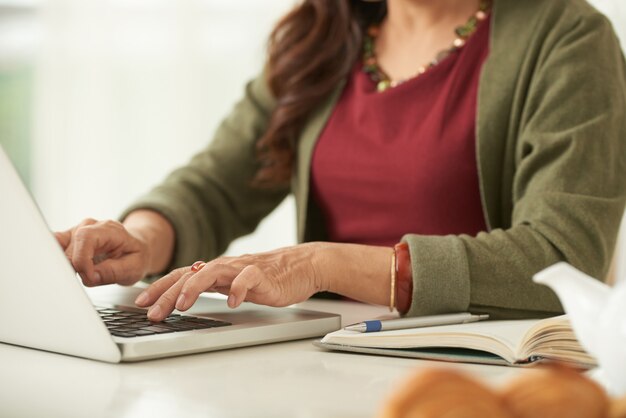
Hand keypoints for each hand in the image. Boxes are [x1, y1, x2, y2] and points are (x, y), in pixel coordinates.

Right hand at [56, 218, 150, 285]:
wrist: (136, 248)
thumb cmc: (135, 256)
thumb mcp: (134, 268)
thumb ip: (113, 272)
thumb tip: (92, 277)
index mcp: (109, 229)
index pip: (86, 238)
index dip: (82, 260)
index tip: (90, 277)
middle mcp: (91, 226)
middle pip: (70, 247)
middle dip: (75, 269)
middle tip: (87, 281)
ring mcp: (78, 231)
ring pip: (58, 248)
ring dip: (64, 266)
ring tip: (77, 276)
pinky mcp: (69, 239)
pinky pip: (54, 245)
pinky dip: (54, 259)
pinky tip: (59, 270)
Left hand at [135, 242, 391, 321]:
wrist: (303, 265)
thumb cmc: (269, 276)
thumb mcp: (234, 282)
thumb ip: (213, 285)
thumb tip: (185, 295)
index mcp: (218, 269)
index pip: (182, 274)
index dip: (160, 287)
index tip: (141, 302)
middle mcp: (226, 266)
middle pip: (190, 274)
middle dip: (168, 293)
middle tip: (153, 312)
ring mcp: (244, 268)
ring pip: (213, 272)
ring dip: (195, 287)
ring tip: (183, 305)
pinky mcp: (263, 274)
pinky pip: (248, 279)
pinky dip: (239, 291)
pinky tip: (233, 304)